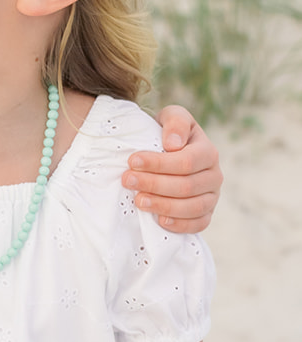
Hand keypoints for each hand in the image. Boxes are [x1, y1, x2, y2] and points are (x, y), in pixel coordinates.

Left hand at [123, 105, 221, 232]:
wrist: (169, 151)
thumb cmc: (168, 133)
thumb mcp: (172, 117)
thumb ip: (175, 122)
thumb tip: (173, 144)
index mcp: (208, 152)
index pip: (186, 162)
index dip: (159, 163)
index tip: (132, 161)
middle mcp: (214, 175)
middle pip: (187, 186)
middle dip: (154, 184)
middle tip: (128, 180)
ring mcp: (212, 197)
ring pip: (192, 207)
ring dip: (163, 205)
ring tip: (138, 200)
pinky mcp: (206, 214)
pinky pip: (198, 224)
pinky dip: (180, 225)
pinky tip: (160, 220)